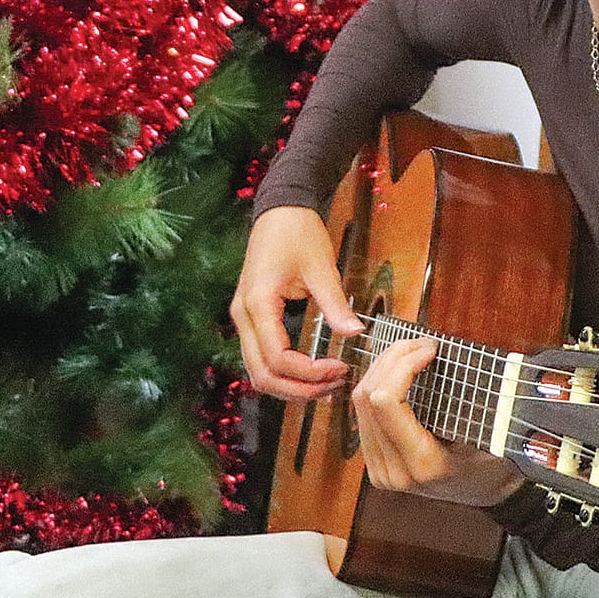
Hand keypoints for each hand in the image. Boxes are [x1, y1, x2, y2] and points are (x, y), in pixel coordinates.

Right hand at [231, 205, 360, 401]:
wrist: (280, 208)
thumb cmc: (297, 231)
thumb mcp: (321, 266)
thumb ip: (336, 303)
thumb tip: (355, 334)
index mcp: (258, 303)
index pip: (277, 358)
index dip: (308, 373)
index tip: (339, 369)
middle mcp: (243, 315)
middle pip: (262, 374)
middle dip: (298, 389)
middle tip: (333, 386)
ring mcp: (243, 316)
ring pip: (258, 371)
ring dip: (290, 385)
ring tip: (325, 384)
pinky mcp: (250, 316)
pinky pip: (261, 357)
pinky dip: (283, 372)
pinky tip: (309, 371)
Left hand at [353, 336, 523, 507]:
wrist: (482, 493)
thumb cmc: (491, 463)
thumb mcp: (488, 435)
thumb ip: (465, 402)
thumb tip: (448, 355)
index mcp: (422, 465)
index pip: (386, 402)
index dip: (402, 365)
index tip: (429, 349)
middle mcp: (394, 471)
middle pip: (369, 396)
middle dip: (392, 358)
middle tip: (420, 342)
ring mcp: (381, 469)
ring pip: (360, 401)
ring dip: (382, 367)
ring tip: (410, 351)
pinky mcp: (374, 462)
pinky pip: (362, 413)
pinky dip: (377, 383)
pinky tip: (397, 370)